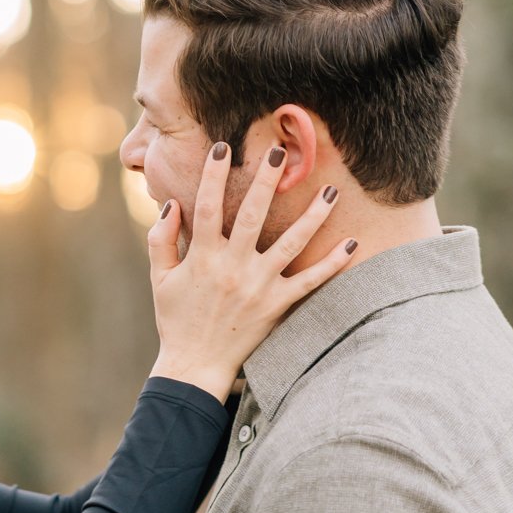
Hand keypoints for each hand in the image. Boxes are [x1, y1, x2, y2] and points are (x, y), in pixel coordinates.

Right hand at [148, 147, 355, 400]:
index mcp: (202, 257)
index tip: (223, 147)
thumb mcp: (160, 279)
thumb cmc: (175, 319)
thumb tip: (171, 204)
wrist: (195, 365)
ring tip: (331, 191)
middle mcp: (232, 267)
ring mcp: (258, 286)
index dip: (212, 175)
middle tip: (280, 152)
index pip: (206, 206)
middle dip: (265, 181)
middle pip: (252, 215)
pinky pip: (310, 282)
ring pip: (291, 243)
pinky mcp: (277, 305)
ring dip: (313, 216)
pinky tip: (352, 244)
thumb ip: (161, 239)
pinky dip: (332, 264)